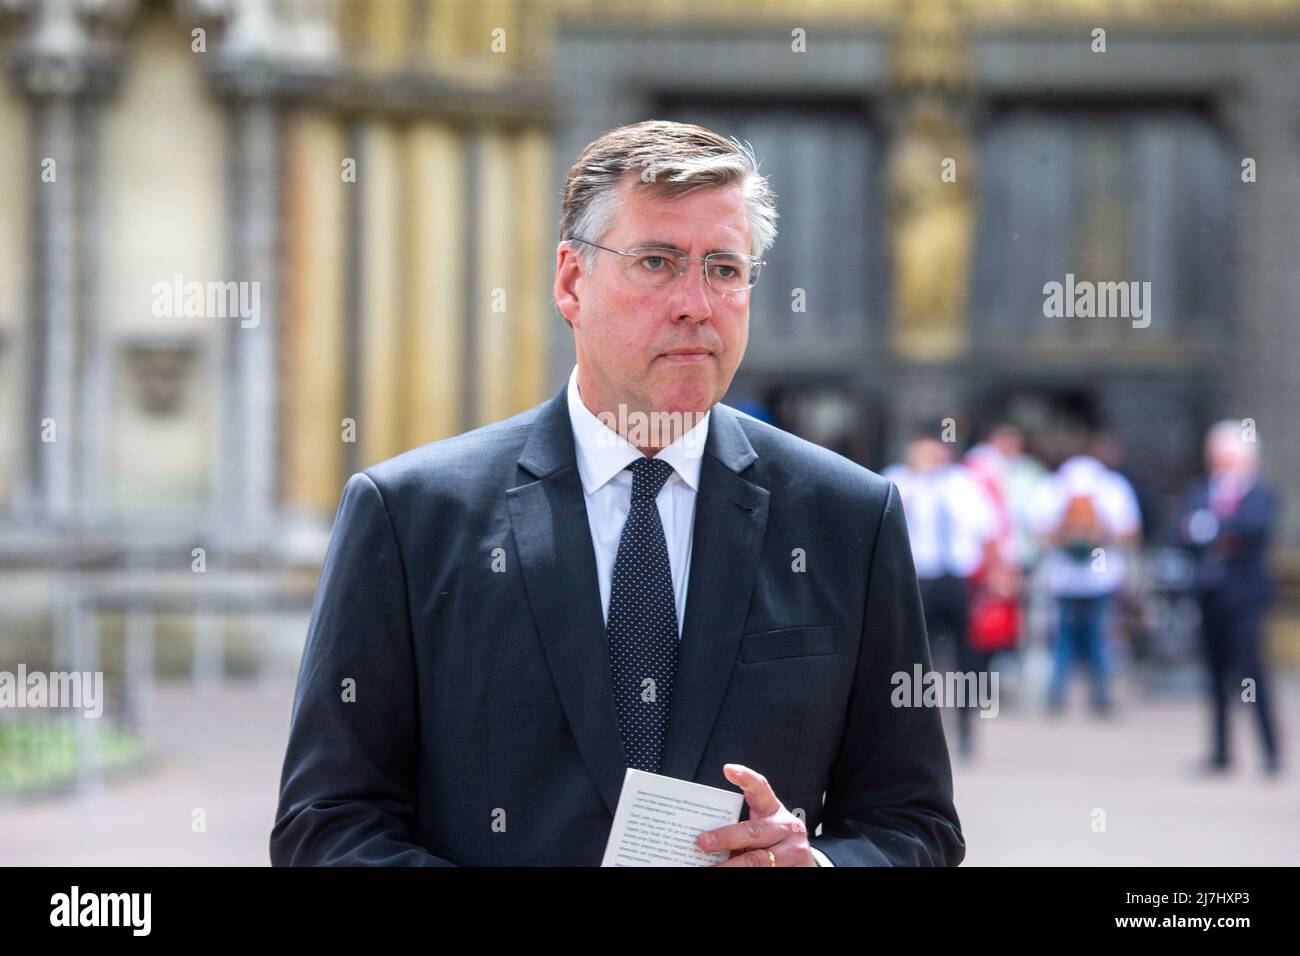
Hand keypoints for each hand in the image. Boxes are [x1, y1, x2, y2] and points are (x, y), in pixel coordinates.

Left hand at [696, 764, 816, 866]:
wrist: (803, 865)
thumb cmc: (772, 844)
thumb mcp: (761, 831)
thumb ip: (742, 831)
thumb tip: (706, 840)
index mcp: (774, 810)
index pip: (760, 788)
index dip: (746, 778)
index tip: (728, 769)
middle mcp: (787, 827)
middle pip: (753, 831)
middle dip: (726, 837)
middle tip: (703, 842)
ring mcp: (795, 849)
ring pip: (758, 860)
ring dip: (731, 866)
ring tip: (711, 869)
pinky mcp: (798, 869)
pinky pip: (768, 872)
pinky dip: (744, 874)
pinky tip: (727, 874)